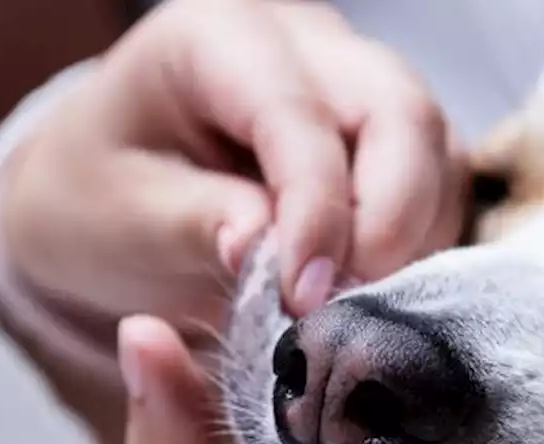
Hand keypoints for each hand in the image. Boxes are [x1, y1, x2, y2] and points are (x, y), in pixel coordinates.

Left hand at [0, 0, 465, 334]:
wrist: (111, 196)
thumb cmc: (101, 198)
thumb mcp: (119, 216)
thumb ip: (195, 224)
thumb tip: (266, 250)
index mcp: (217, 39)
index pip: (297, 115)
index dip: (316, 210)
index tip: (306, 298)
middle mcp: (306, 43)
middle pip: (400, 110)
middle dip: (393, 216)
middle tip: (353, 302)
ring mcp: (357, 84)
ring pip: (436, 146)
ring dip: (416, 234)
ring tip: (362, 304)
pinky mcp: (389, 136)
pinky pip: (441, 181)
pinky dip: (423, 239)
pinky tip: (377, 287)